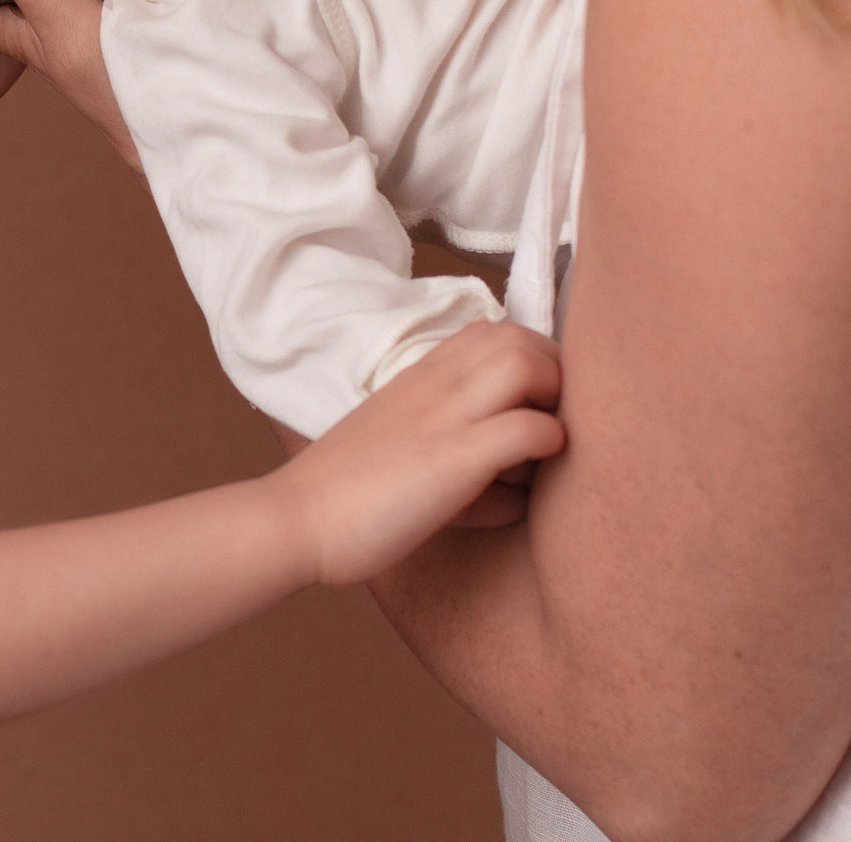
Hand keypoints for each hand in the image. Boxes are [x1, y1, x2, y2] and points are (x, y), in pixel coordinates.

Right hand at [268, 322, 564, 586]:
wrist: (295, 519)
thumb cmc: (344, 493)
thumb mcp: (397, 441)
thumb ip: (444, 435)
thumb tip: (501, 473)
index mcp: (421, 374)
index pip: (494, 332)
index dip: (531, 364)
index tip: (534, 410)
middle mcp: (436, 382)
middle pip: (522, 336)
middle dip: (555, 377)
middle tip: (548, 429)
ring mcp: (444, 416)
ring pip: (527, 364)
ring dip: (554, 402)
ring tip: (541, 450)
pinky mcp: (453, 459)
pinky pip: (528, 431)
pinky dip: (546, 449)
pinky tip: (525, 482)